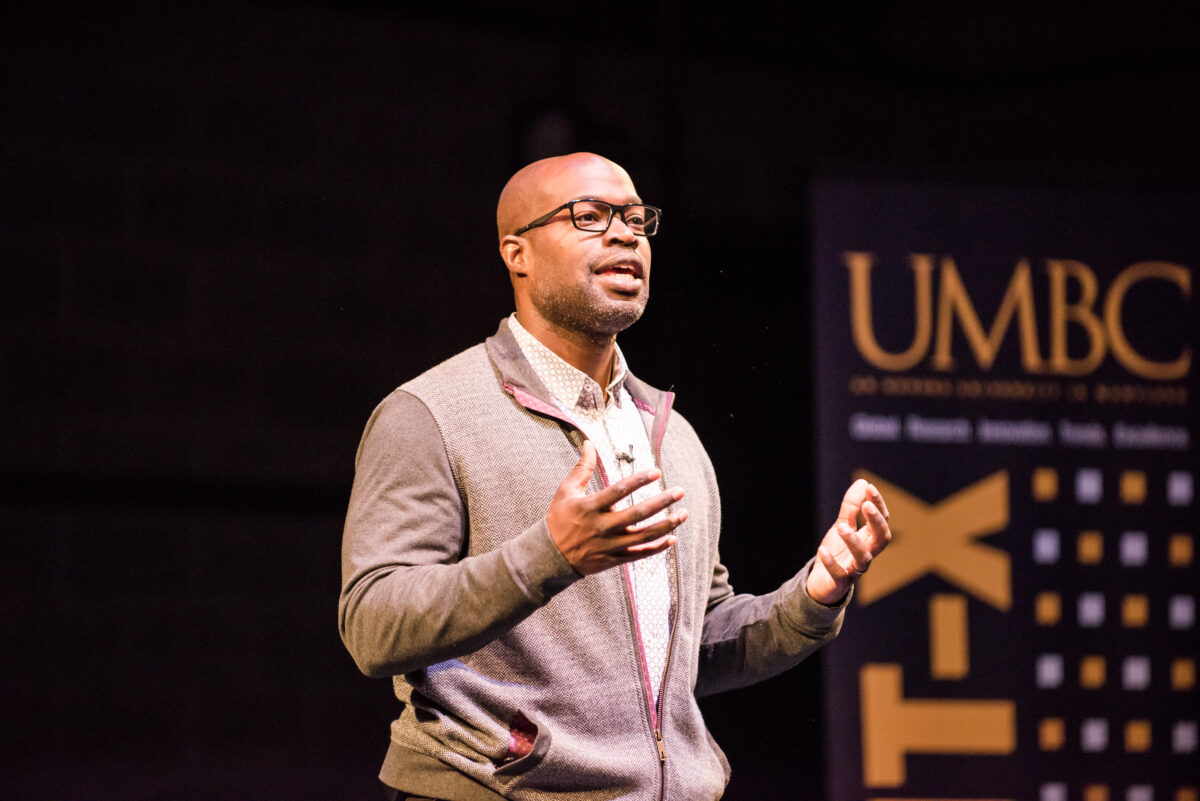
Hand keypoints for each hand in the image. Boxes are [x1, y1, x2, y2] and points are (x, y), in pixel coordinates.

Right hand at [547, 440, 687, 574]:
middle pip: (637, 514)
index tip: (656, 471)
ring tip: (683, 514)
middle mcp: (602, 526)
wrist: (550, 556)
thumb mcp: (566, 491)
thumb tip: (589, 443)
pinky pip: (640, 554)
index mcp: (591, 507)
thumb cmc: (559, 519)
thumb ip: (581, 468)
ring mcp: (610, 545)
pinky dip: (657, 548)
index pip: (619, 491)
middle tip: (680, 491)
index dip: (639, 480)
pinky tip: (672, 538)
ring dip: (666, 525)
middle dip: (661, 502)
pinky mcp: (614, 560)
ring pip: (644, 536)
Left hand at [807, 479, 890, 604]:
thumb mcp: (842, 525)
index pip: (882, 521)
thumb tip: (862, 481)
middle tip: (867, 506)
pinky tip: (823, 551)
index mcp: (869, 538)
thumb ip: (851, 507)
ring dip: (854, 542)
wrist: (822, 581)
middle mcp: (867, 553)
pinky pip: (839, 575)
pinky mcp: (840, 582)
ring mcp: (855, 569)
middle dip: (876, 522)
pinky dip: (832, 563)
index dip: (878, 505)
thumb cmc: (838, 551)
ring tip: (841, 527)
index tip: (870, 488)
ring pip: (864, 558)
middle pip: (881, 539)